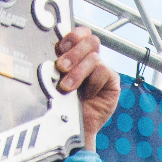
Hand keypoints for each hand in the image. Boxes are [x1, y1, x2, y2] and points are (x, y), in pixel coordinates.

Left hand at [54, 26, 118, 149]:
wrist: (72, 128)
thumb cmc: (60, 104)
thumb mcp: (54, 80)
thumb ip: (56, 63)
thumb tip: (49, 47)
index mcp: (74, 54)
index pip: (79, 34)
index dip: (72, 36)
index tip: (60, 48)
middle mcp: (89, 59)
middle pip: (89, 40)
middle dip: (73, 54)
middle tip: (61, 67)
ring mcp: (101, 69)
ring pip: (94, 57)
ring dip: (78, 73)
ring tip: (68, 87)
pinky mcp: (112, 81)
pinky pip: (103, 71)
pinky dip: (92, 83)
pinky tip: (87, 94)